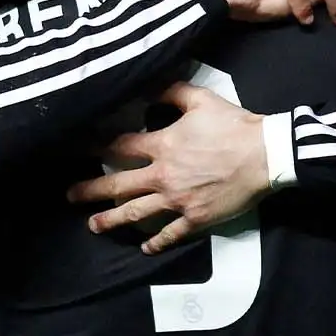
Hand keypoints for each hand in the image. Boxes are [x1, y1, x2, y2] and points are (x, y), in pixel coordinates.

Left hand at [67, 82, 268, 254]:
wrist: (264, 155)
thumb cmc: (233, 125)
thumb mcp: (201, 99)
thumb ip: (172, 91)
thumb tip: (150, 87)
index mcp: (163, 146)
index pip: (120, 146)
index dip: (96, 147)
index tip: (77, 151)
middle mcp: (163, 176)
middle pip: (119, 185)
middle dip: (91, 191)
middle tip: (70, 196)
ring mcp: (178, 200)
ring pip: (137, 213)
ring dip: (113, 220)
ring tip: (93, 225)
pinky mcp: (195, 218)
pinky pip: (171, 233)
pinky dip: (156, 242)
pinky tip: (144, 247)